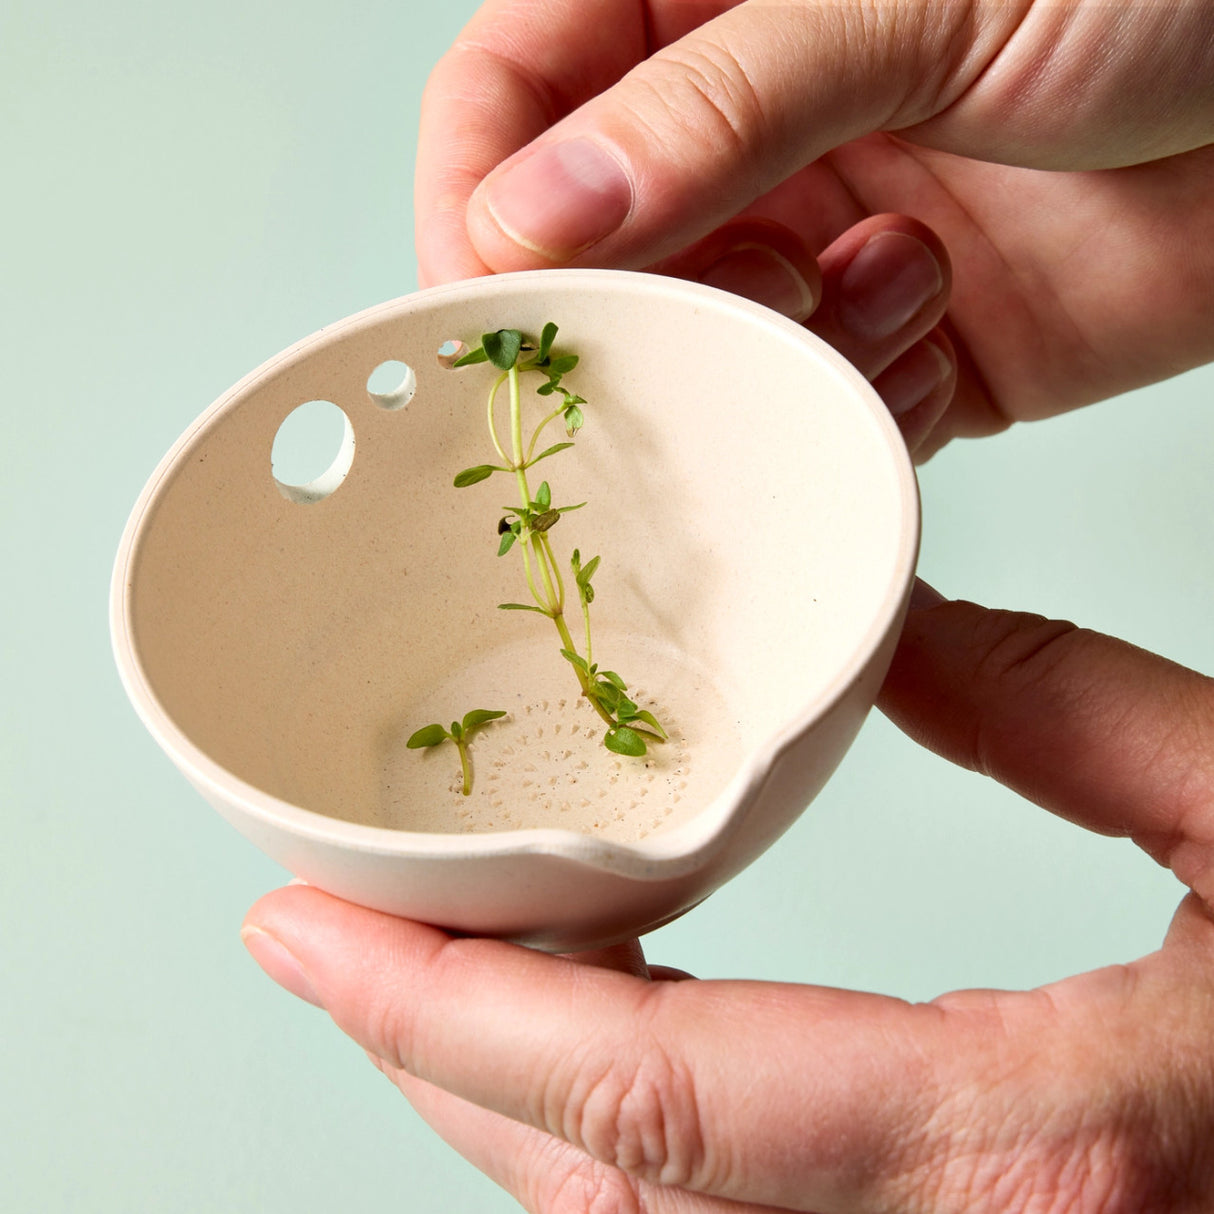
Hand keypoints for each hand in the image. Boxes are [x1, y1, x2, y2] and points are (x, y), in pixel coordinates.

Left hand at [243, 585, 1213, 1210]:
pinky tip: (587, 1041)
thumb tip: (904, 636)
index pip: (633, 1092)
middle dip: (428, 1058)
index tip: (297, 928)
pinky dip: (613, 1144)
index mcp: (1028, 1149)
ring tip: (422, 974)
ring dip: (502, 1105)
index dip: (433, 1012)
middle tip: (326, 932)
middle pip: (591, 1184)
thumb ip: (1069, 716)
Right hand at [416, 0, 1213, 455]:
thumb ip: (715, 105)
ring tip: (879, 280)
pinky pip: (814, 412)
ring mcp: (814, 240)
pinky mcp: (894, 344)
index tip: (490, 293)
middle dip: (639, 300)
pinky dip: (855, 406)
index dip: (478, 197)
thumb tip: (531, 214)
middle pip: (591, 249)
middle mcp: (746, 129)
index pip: (510, 94)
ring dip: (770, 348)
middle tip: (726, 299)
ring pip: (700, 347)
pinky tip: (934, 331)